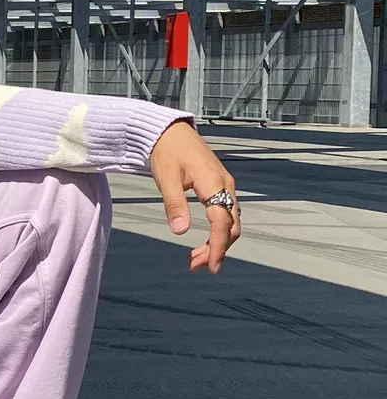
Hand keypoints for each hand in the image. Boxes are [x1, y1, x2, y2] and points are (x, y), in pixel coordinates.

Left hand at [149, 121, 240, 272]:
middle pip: (232, 226)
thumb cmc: (167, 152)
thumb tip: (180, 231)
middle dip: (217, 249)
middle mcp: (225, 186)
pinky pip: (226, 215)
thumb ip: (174, 204)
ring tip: (194, 259)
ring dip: (217, 243)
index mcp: (214, 183)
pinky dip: (217, 233)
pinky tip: (202, 243)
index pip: (222, 222)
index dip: (218, 246)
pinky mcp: (220, 187)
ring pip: (230, 222)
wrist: (171, 132)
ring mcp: (225, 186)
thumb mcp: (166, 178)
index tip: (211, 266)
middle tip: (195, 265)